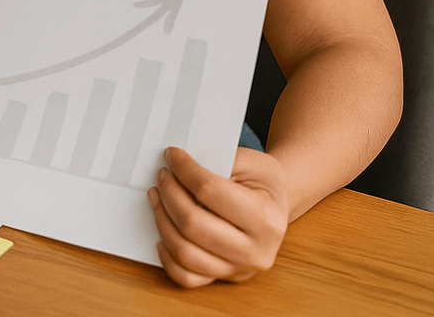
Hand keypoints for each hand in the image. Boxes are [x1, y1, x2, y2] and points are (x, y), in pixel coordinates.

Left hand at [146, 145, 289, 287]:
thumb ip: (218, 160)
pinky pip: (187, 277)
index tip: (171, 155)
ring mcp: (239, 269)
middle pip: (193, 223)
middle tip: (163, 175)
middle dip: (169, 193)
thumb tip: (179, 165)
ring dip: (162, 220)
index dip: (184, 169)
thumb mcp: (252, 162)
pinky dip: (167, 257)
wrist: (276, 209)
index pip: (209, 190)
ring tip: (157, 196)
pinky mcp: (225, 278)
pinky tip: (162, 233)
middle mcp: (256, 250)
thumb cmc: (264, 184)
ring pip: (185, 252)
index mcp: (266, 218)